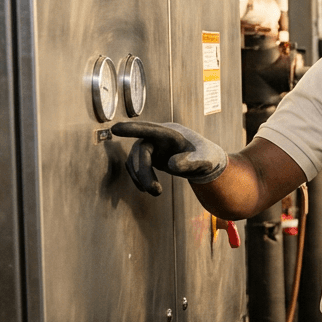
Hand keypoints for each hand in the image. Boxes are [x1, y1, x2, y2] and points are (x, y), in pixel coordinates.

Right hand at [110, 121, 227, 195]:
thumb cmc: (205, 156)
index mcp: (171, 132)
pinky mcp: (146, 155)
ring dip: (141, 177)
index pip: (150, 129)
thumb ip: (191, 162)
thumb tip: (171, 164)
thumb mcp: (205, 160)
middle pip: (141, 150)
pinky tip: (146, 188)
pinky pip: (135, 166)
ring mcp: (150, 145)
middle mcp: (157, 136)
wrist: (203, 160)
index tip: (115, 129)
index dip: (133, 129)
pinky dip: (138, 178)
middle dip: (144, 171)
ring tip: (156, 192)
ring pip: (135, 160)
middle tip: (154, 191)